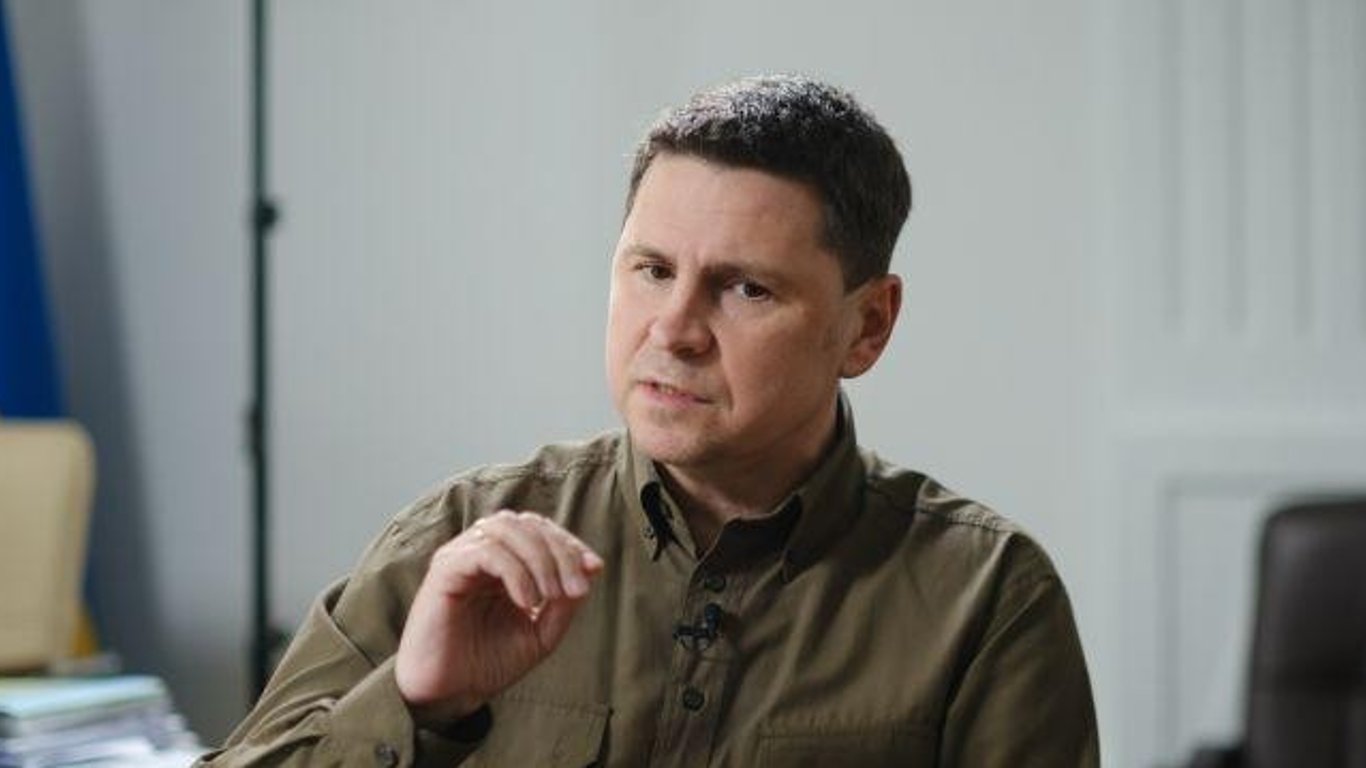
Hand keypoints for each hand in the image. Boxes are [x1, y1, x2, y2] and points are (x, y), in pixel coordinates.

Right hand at [395, 510, 604, 725]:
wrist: (450, 695)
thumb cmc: (488, 662)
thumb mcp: (541, 633)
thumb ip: (565, 602)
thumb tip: (590, 568)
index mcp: (503, 560)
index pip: (540, 529)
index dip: (570, 543)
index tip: (595, 568)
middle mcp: (480, 550)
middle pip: (527, 523)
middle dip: (560, 550)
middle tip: (576, 588)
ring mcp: (461, 556)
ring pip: (506, 528)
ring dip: (539, 558)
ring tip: (550, 596)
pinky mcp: (445, 570)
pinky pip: (485, 551)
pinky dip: (515, 571)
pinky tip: (527, 601)